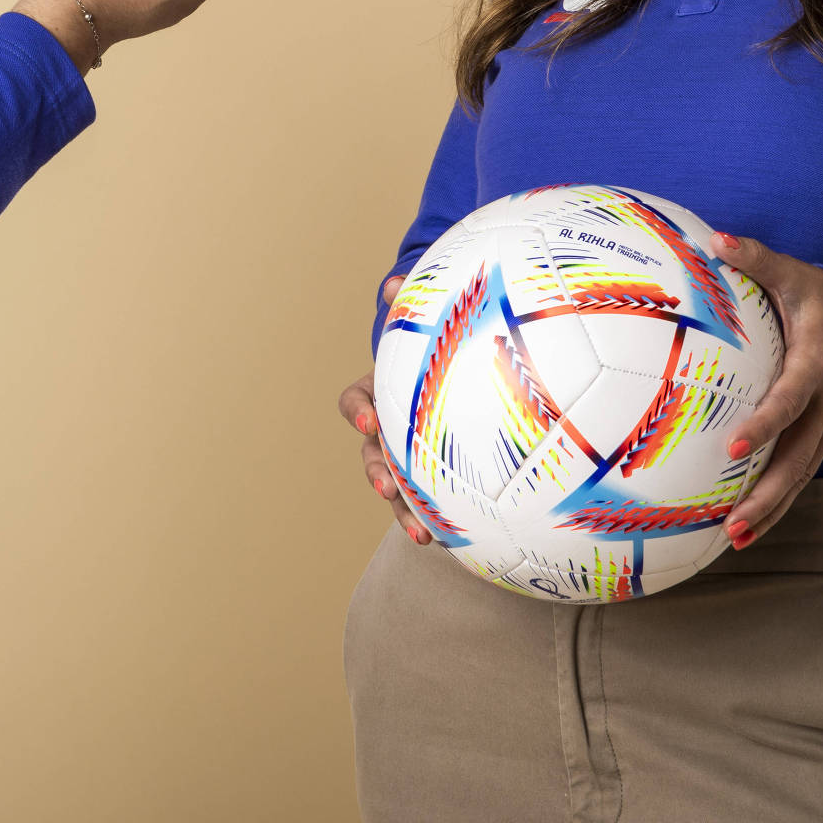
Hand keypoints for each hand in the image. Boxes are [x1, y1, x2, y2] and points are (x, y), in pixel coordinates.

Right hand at [337, 274, 433, 545]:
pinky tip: (466, 540)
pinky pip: (436, 502)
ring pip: (399, 489)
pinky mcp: (437, 478)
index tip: (369, 420)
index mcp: (382, 394)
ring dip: (405, 513)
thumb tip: (396, 281)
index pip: (356, 402)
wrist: (458, 374)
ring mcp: (410, 457)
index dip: (358, 412)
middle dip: (376, 474)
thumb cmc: (439, 346)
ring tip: (422, 536)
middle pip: (371, 456)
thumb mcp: (427, 325)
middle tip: (387, 488)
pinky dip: (444, 521)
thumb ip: (413, 303)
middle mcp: (389, 430)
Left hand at [715, 232, 822, 550]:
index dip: (766, 425)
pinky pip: (801, 473)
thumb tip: (715, 239)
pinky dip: (778, 503)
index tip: (735, 448)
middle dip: (768, 493)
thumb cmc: (820, 298)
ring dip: (772, 509)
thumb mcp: (794, 274)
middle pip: (799, 457)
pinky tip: (747, 528)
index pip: (791, 400)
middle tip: (734, 522)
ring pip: (802, 474)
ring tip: (735, 538)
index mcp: (817, 364)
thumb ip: (756, 259)